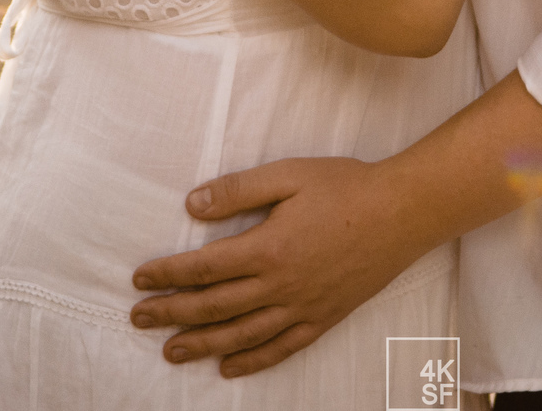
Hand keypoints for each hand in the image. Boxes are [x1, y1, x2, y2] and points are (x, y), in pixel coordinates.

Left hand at [130, 158, 418, 376]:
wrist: (401, 213)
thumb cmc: (345, 186)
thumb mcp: (290, 174)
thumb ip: (239, 189)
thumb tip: (192, 204)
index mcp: (268, 248)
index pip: (205, 268)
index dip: (168, 275)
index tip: (139, 280)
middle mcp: (280, 286)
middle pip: (214, 307)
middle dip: (172, 313)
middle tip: (139, 319)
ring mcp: (302, 308)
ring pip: (241, 335)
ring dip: (201, 345)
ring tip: (171, 351)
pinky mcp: (322, 319)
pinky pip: (280, 349)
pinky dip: (251, 362)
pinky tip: (229, 367)